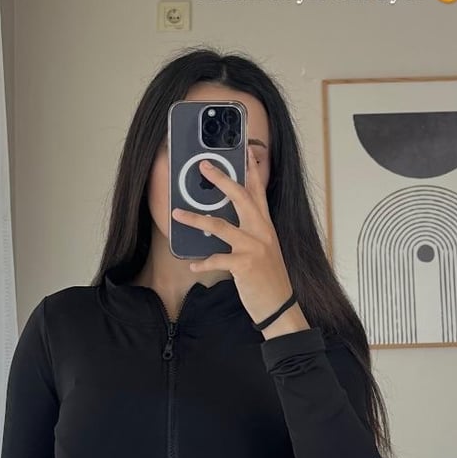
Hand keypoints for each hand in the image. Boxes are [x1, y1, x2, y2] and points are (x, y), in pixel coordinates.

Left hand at [171, 155, 306, 332]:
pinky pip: (216, 258)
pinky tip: (193, 264)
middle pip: (240, 197)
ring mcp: (253, 247)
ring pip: (219, 225)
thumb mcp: (265, 249)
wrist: (279, 306)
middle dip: (221, 179)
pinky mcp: (244, 264)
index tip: (246, 151)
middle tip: (204, 166)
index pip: (259, 192)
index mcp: (266, 226)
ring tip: (177, 214)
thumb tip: (227, 220)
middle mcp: (262, 231)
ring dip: (195, 219)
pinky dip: (202, 261)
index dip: (252, 170)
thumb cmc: (268, 278)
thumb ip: (251, 232)